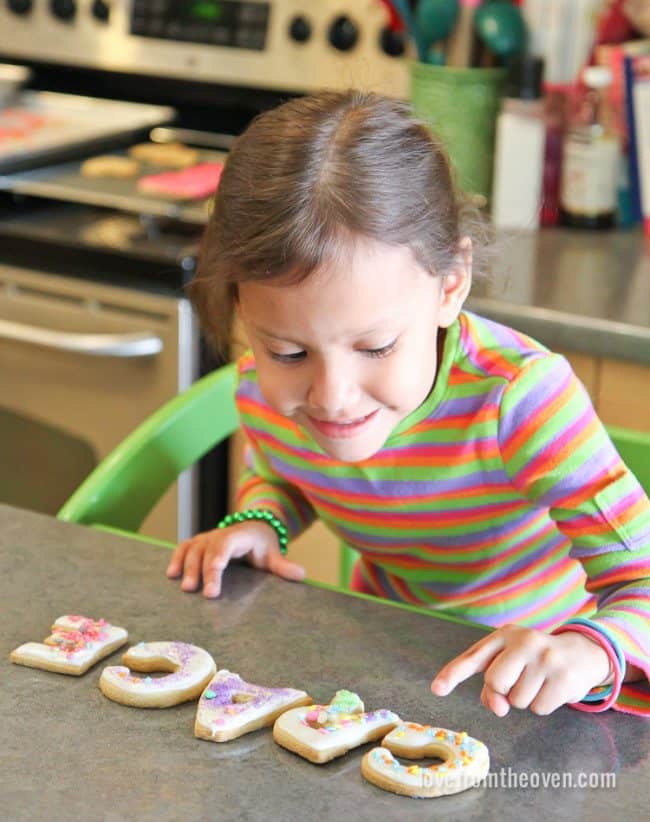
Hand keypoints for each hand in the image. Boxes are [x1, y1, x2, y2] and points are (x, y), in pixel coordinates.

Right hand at [166, 520, 304, 597]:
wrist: (253, 527)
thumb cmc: (262, 545)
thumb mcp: (273, 553)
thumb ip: (283, 565)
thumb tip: (301, 575)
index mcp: (239, 535)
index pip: (226, 545)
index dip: (219, 559)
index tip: (215, 576)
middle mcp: (220, 534)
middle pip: (208, 550)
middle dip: (204, 571)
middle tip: (204, 594)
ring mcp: (207, 538)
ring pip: (193, 548)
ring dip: (188, 567)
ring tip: (186, 588)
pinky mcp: (198, 543)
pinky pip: (184, 548)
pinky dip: (177, 558)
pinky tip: (171, 575)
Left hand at [430, 624, 611, 716]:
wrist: (582, 652)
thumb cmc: (535, 660)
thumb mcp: (511, 661)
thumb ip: (492, 684)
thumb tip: (497, 707)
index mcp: (504, 634)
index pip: (474, 656)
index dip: (453, 674)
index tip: (436, 689)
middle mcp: (524, 641)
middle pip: (494, 682)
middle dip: (503, 690)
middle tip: (520, 679)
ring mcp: (545, 658)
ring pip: (517, 700)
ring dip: (525, 699)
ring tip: (539, 681)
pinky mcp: (564, 678)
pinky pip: (539, 709)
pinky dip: (543, 705)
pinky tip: (552, 688)